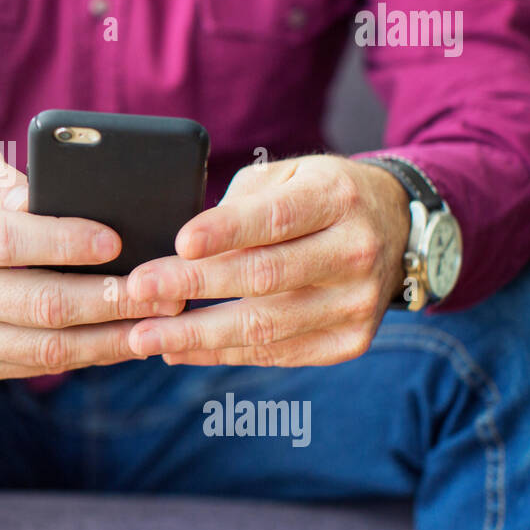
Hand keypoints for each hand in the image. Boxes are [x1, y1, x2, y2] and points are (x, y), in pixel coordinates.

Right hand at [0, 137, 181, 378]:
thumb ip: (1, 177)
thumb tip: (45, 200)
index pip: (8, 243)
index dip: (64, 244)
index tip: (116, 239)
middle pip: (38, 306)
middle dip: (109, 301)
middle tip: (164, 290)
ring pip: (44, 349)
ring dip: (110, 339)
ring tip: (160, 322)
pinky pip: (36, 366)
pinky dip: (87, 355)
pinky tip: (126, 337)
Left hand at [125, 154, 408, 366]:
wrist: (392, 229)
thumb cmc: (316, 196)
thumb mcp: (287, 175)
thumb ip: (241, 202)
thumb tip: (186, 246)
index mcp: (337, 197)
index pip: (276, 218)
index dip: (226, 232)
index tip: (179, 242)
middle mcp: (355, 252)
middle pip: (265, 276)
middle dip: (193, 287)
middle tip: (137, 291)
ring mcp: (356, 303)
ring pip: (267, 327)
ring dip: (197, 335)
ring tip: (143, 336)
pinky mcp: (349, 341)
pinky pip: (276, 353)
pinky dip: (221, 354)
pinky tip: (177, 349)